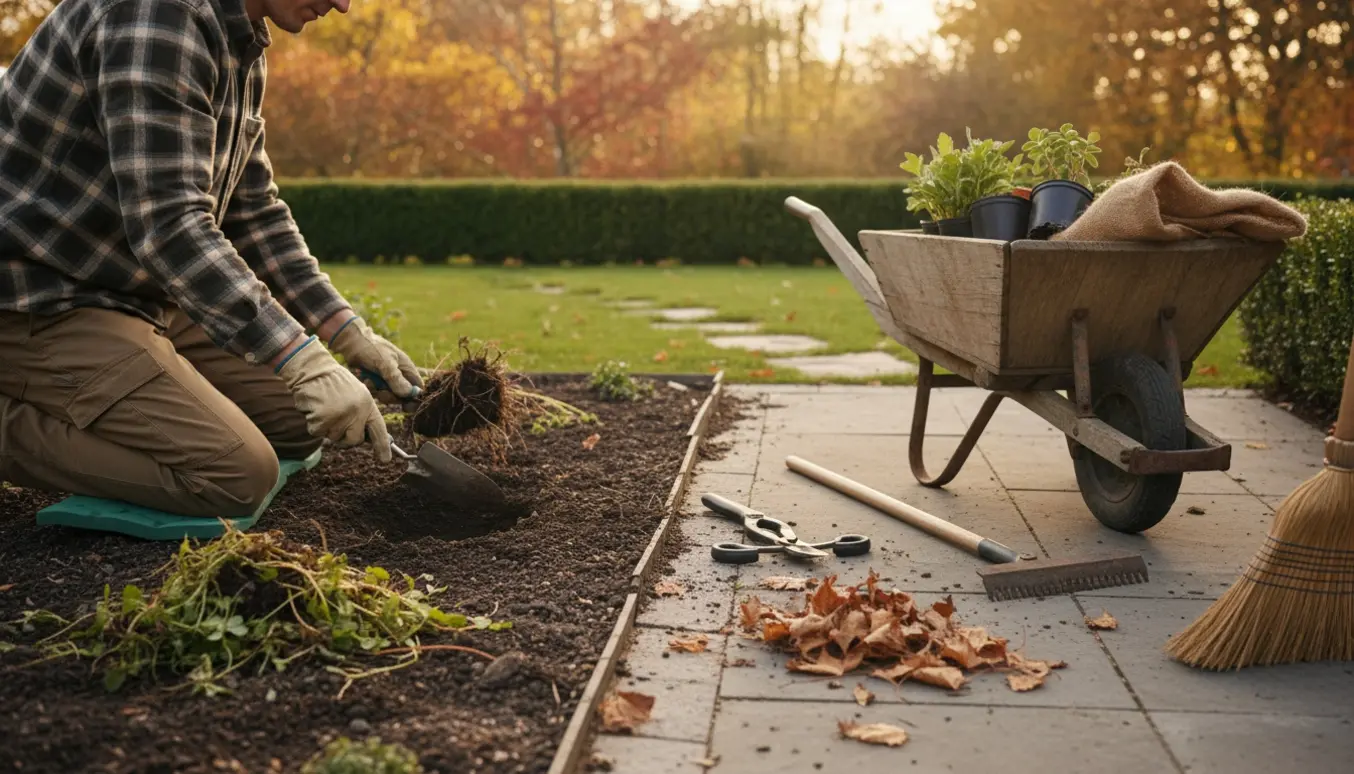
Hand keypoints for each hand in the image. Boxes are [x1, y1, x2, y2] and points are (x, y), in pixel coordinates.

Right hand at [275, 336, 391, 461]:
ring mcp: (340, 416)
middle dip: (345, 437)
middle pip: (354, 441)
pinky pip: (318, 433)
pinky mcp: (323, 419)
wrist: (313, 369)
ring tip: (325, 407)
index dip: (383, 446)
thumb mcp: (356, 394)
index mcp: (367, 404)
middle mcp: (357, 411)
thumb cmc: (333, 383)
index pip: (378, 429)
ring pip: (333, 438)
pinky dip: (314, 424)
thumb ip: (362, 415)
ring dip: (327, 428)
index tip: (385, 460)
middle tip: (337, 421)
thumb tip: (364, 438)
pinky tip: (315, 408)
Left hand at [327, 316, 422, 400]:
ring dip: (378, 391)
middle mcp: (399, 375)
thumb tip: (409, 394)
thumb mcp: (385, 363)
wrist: (351, 343)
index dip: (414, 398)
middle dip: (391, 396)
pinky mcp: (376, 381)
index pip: (418, 387)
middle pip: (402, 395)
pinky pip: (376, 392)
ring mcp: (387, 379)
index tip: (406, 405)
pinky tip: (364, 378)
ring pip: (388, 395)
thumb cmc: (371, 348)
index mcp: (407, 368)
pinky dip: (370, 387)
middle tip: (380, 391)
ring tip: (369, 380)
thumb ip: (397, 380)